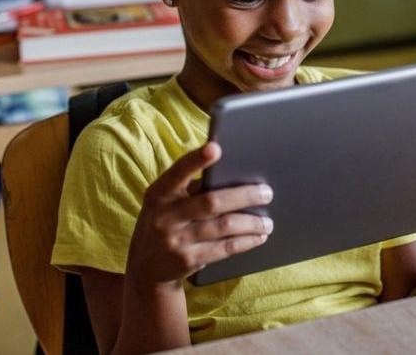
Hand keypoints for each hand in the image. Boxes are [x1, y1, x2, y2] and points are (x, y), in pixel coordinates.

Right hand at [125, 143, 273, 286]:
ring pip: (224, 226)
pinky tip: (258, 237)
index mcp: (159, 193)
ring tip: (268, 221)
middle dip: (244, 196)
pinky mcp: (187, 260)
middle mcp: (165, 216)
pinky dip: (246, 241)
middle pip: (211, 202)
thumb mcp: (165, 202)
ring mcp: (176, 240)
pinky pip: (224, 248)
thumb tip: (234, 178)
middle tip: (267, 193)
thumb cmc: (165, 222)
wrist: (147, 268)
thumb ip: (190, 189)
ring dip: (251, 223)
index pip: (178, 172)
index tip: (216, 148)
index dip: (196, 160)